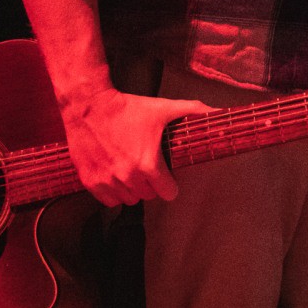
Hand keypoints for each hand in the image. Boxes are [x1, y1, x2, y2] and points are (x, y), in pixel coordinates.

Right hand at [58, 88, 210, 206]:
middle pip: (148, 196)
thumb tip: (218, 112)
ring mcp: (108, 181)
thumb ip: (193, 112)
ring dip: (131, 189)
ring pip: (128, 199)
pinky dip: (112, 192)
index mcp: (148, 164)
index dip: (169, 184)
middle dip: (150, 183)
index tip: (166, 177)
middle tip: (146, 167)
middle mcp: (128, 176)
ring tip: (130, 169)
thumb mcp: (163, 109)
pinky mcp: (90, 182)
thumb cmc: (127, 108)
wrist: (89, 106)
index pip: (168, 193)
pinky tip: (114, 176)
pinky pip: (108, 200)